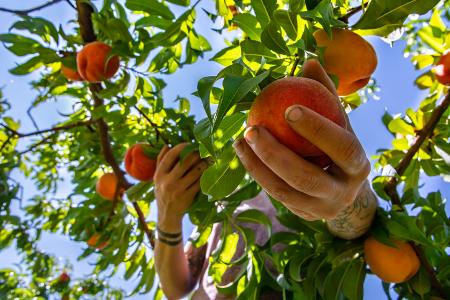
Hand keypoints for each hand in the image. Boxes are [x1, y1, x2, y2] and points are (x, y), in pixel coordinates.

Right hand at [154, 143, 207, 231]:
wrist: (167, 214)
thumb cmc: (163, 192)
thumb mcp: (157, 178)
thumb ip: (161, 161)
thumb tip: (167, 145)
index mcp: (159, 175)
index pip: (171, 156)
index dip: (182, 147)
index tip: (189, 144)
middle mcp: (168, 182)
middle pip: (186, 162)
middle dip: (196, 154)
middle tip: (202, 151)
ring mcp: (178, 190)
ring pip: (196, 171)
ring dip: (204, 164)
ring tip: (207, 159)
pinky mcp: (188, 196)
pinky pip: (200, 182)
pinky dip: (205, 175)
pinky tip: (208, 171)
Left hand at [233, 59, 370, 220]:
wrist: (344, 189)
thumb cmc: (338, 144)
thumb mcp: (339, 121)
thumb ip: (325, 94)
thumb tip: (309, 61)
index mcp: (359, 166)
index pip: (341, 147)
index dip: (317, 129)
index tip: (288, 108)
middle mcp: (344, 193)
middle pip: (306, 178)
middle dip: (275, 155)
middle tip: (251, 129)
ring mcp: (322, 210)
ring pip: (284, 192)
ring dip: (257, 166)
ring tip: (239, 140)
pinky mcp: (303, 217)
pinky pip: (275, 196)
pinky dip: (257, 174)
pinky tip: (243, 153)